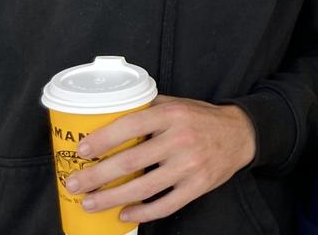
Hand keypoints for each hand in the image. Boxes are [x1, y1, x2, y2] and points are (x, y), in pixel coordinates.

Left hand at [65, 96, 256, 222]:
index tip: (82, 151)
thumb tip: (108, 115)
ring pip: (144, 187)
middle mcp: (181, 139)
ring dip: (112, 198)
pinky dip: (142, 212)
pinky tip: (124, 214)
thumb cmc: (202, 118)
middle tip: (74, 184)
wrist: (242, 134)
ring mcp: (191, 165)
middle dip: (97, 176)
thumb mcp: (178, 103)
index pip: (131, 126)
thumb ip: (148, 109)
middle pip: (130, 161)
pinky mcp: (198, 186)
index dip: (103, 139)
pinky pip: (165, 204)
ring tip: (90, 203)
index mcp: (173, 115)